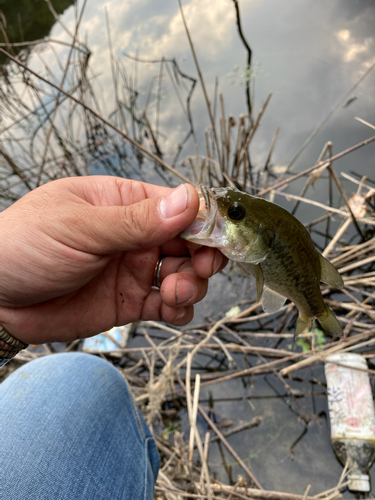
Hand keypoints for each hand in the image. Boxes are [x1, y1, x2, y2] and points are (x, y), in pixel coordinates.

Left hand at [0, 176, 226, 343]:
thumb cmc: (23, 246)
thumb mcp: (81, 227)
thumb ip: (137, 220)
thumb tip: (189, 200)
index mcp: (123, 203)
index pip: (178, 205)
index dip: (204, 221)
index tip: (220, 239)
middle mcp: (133, 235)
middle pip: (189, 242)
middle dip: (203, 257)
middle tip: (200, 270)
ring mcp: (132, 270)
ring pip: (184, 274)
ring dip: (191, 285)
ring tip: (175, 293)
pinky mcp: (128, 302)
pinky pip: (166, 305)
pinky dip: (179, 310)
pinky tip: (172, 311)